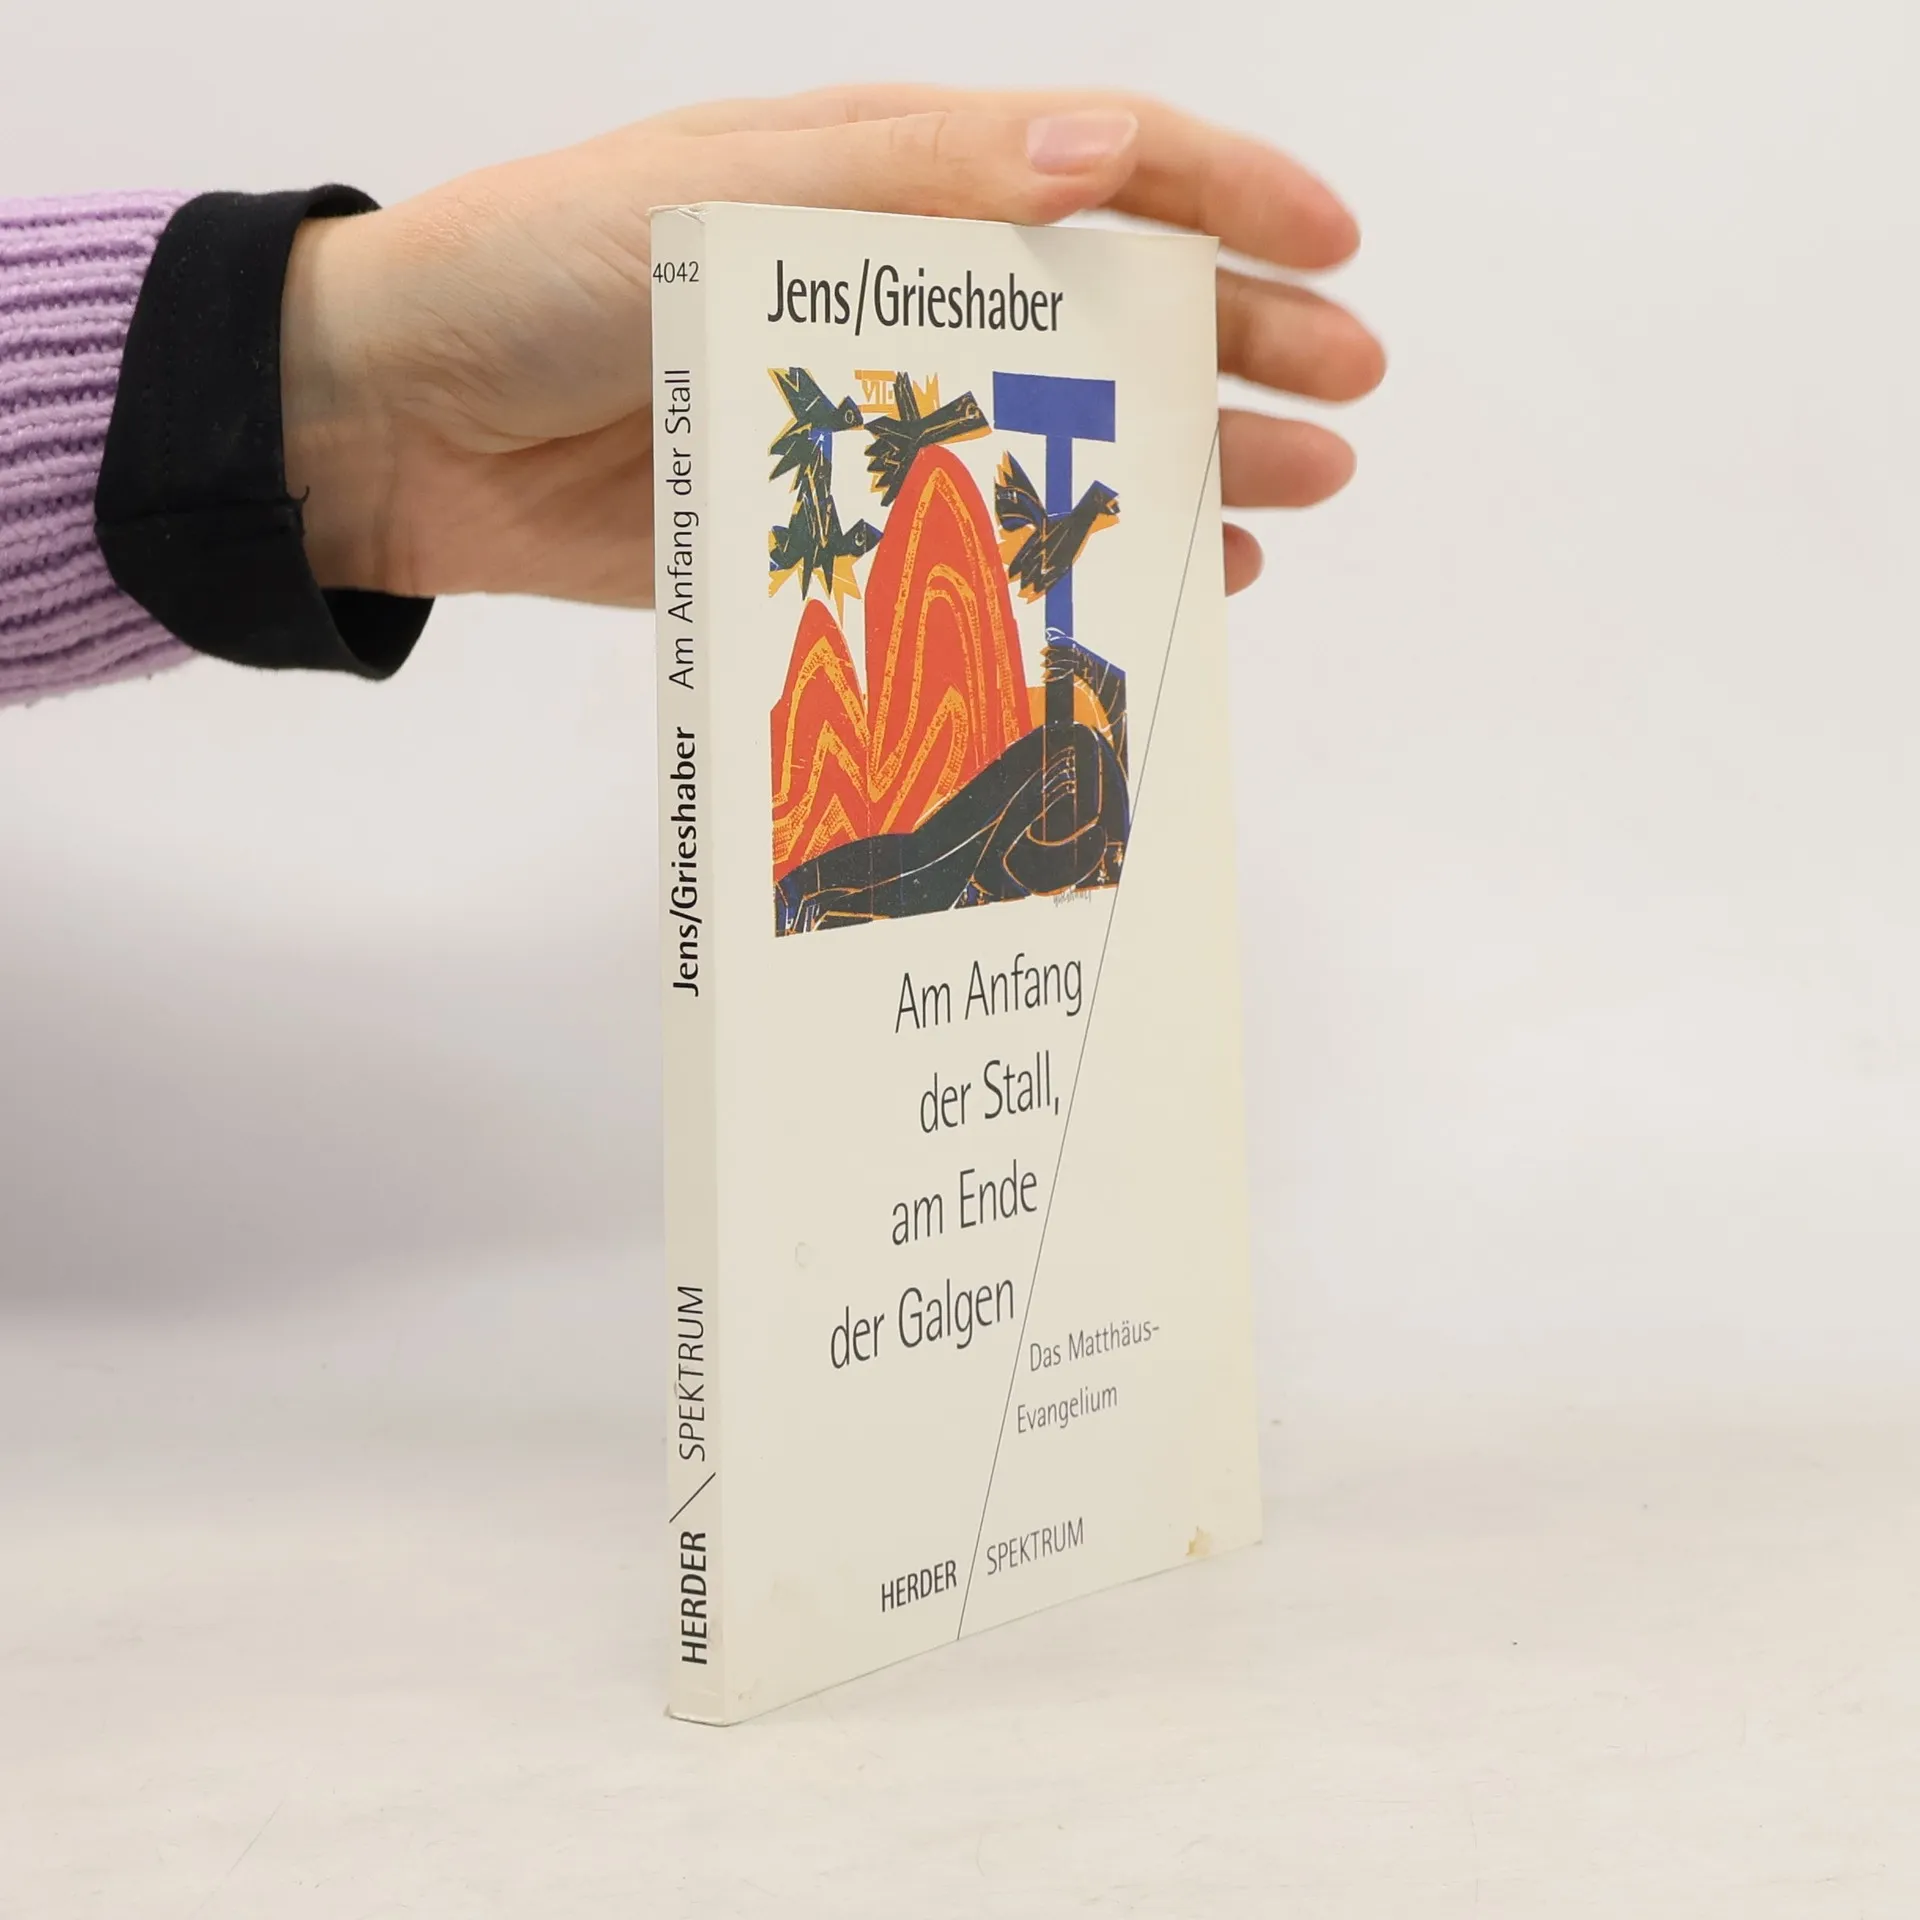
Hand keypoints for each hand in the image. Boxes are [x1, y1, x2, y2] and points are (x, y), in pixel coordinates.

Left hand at [282, 88, 1384, 605]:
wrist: (398, 418)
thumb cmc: (537, 269)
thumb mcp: (724, 193)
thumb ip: (909, 187)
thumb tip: (1097, 161)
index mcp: (889, 182)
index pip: (1094, 167)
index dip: (1224, 195)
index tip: (1331, 248)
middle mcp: (900, 292)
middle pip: (1108, 309)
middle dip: (1239, 342)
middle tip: (1345, 397)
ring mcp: (874, 416)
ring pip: (1066, 433)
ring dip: (1186, 457)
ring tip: (1293, 495)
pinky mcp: (832, 527)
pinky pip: (980, 544)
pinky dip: (1070, 556)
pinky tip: (1161, 574)